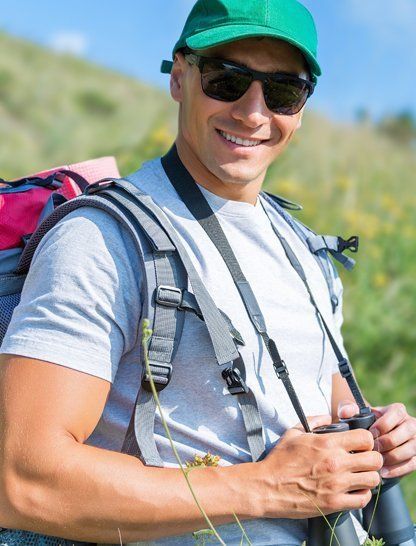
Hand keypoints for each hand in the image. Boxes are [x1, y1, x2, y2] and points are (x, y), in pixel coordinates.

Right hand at [258, 414, 381, 518]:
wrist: (268, 487)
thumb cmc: (279, 460)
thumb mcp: (293, 432)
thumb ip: (314, 421)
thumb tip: (327, 416)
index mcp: (327, 443)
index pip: (365, 438)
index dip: (366, 440)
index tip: (360, 445)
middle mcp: (336, 463)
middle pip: (375, 459)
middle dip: (371, 458)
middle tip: (362, 461)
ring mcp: (337, 484)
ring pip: (373, 480)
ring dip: (368, 477)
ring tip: (358, 476)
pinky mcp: (335, 503)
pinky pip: (363, 500)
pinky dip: (361, 495)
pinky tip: (352, 490)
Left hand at [338, 400, 415, 478]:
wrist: (369, 442)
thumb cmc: (361, 425)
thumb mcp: (354, 415)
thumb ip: (347, 409)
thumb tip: (346, 412)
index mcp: (396, 411)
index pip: (397, 413)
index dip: (383, 424)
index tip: (370, 434)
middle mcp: (409, 424)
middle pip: (406, 431)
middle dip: (388, 441)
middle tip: (373, 450)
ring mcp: (414, 441)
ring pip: (411, 448)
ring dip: (393, 456)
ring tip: (377, 462)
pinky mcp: (415, 457)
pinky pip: (412, 464)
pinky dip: (397, 469)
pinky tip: (383, 472)